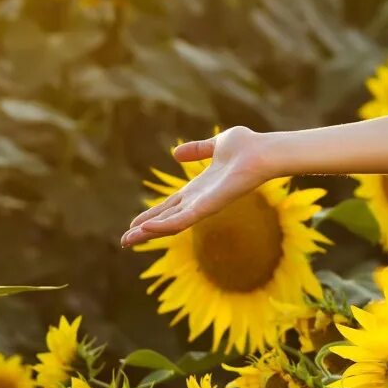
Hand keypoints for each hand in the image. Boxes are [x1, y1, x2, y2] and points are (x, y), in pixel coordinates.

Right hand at [120, 126, 272, 246]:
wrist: (263, 151)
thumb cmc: (248, 146)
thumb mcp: (216, 145)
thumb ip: (197, 150)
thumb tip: (175, 154)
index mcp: (199, 188)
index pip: (170, 206)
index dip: (151, 215)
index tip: (134, 224)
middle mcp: (199, 200)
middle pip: (166, 219)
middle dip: (145, 230)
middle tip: (124, 241)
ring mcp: (204, 206)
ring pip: (170, 224)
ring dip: (149, 232)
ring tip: (128, 240)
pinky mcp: (208, 208)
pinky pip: (182, 221)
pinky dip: (163, 226)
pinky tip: (145, 229)